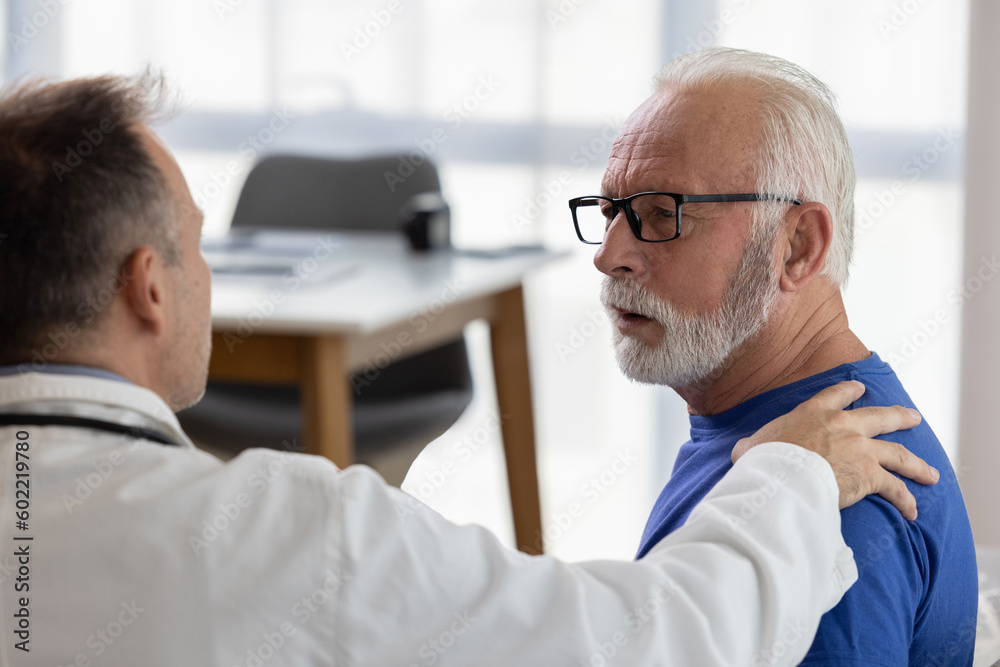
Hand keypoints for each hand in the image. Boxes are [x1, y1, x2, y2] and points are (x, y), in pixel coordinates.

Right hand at [731, 380, 938, 520]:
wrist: (781, 475)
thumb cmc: (763, 459)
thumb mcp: (751, 445)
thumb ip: (751, 445)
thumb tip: (740, 451)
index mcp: (814, 413)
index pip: (836, 395)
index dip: (850, 391)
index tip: (860, 389)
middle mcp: (844, 426)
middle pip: (880, 417)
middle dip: (899, 417)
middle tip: (912, 417)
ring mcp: (861, 449)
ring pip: (898, 453)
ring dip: (917, 464)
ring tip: (930, 472)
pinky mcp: (870, 475)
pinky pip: (895, 489)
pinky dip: (907, 500)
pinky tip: (913, 512)